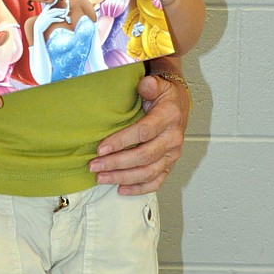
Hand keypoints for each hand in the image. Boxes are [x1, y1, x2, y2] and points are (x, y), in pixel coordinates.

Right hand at [33, 3, 70, 32]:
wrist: (37, 28)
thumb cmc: (40, 24)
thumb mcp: (42, 18)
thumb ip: (46, 15)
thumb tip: (51, 15)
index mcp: (44, 12)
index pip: (48, 5)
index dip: (53, 2)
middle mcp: (45, 13)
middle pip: (54, 10)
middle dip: (60, 9)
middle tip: (65, 10)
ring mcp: (47, 16)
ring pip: (55, 13)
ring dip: (61, 13)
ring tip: (65, 13)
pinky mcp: (48, 20)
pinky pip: (55, 19)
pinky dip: (59, 19)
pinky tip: (62, 20)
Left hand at [88, 71, 189, 194]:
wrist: (178, 103)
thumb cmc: (163, 95)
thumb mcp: (157, 84)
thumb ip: (150, 85)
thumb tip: (145, 83)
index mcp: (169, 117)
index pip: (144, 132)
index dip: (121, 141)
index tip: (100, 149)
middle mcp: (173, 138)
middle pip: (144, 156)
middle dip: (117, 163)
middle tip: (94, 166)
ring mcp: (173, 154)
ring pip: (149, 172)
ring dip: (123, 177)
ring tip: (101, 178)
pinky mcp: (170, 165)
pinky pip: (157, 181)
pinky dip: (139, 188)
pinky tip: (121, 189)